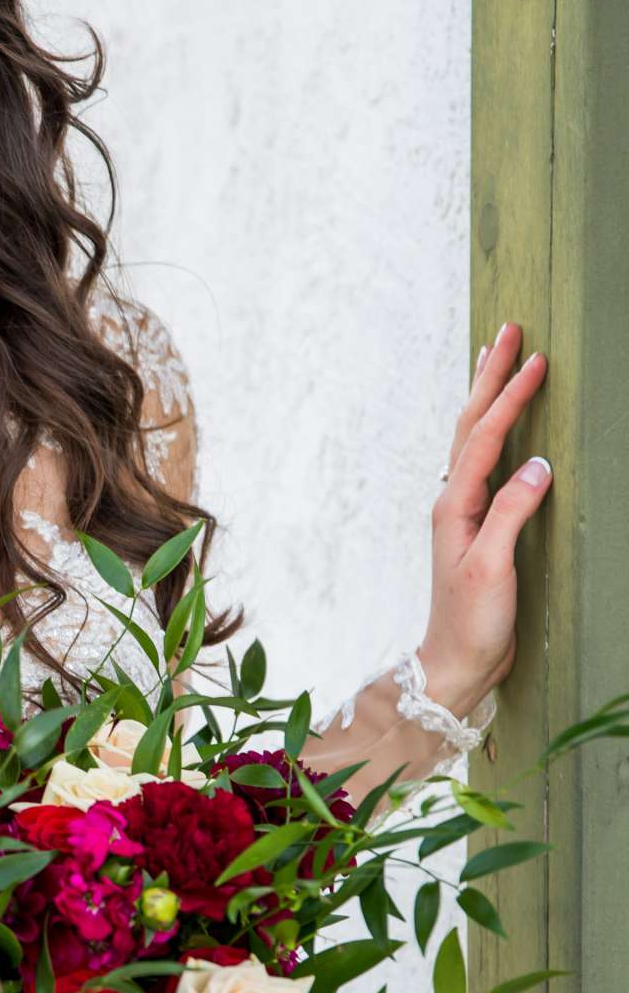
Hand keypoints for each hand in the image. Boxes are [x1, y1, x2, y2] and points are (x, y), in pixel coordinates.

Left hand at [420, 321, 550, 707]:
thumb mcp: (492, 568)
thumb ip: (510, 514)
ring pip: (472, 437)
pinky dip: (492, 429)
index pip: (485, 438)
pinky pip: (482, 460)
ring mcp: (463, 511)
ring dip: (486, 395)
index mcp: (455, 506)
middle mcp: (453, 501)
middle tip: (510, 330)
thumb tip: (539, 464)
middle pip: (470, 424)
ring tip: (499, 357)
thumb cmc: (472, 621)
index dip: (510, 399)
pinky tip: (501, 423)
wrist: (457, 662)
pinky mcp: (477, 524)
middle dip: (490, 376)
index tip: (536, 360)